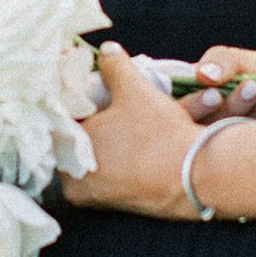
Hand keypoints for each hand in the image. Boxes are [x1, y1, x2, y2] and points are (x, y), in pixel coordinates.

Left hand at [63, 43, 213, 217]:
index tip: (81, 84)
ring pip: (92, 157)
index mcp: (67, 147)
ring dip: (103, 138)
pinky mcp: (112, 206)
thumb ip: (114, 66)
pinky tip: (130, 142)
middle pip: (74, 138)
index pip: (58, 116)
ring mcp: (92, 195)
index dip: (71, 96)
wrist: (197, 177)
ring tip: (119, 119)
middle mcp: (72, 177)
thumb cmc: (159, 133)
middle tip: (100, 101)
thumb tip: (106, 50)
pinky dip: (115, 158)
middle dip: (88, 118)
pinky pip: (107, 174)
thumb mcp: (135, 90)